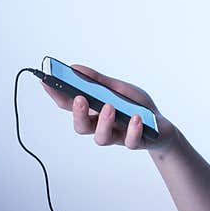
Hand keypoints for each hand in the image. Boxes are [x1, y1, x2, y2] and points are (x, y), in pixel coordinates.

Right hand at [41, 64, 179, 150]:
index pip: (70, 105)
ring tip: (110, 107)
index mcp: (94, 111)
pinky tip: (136, 118)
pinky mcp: (135, 143)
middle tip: (80, 98)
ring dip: (104, 122)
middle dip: (78, 113)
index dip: (56, 95)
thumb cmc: (138, 107)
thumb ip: (98, 81)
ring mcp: (117, 136)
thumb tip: (75, 68)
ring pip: (101, 138)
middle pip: (81, 126)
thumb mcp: (119, 89)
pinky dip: (133, 129)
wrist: (163, 127)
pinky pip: (130, 141)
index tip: (46, 82)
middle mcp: (101, 126)